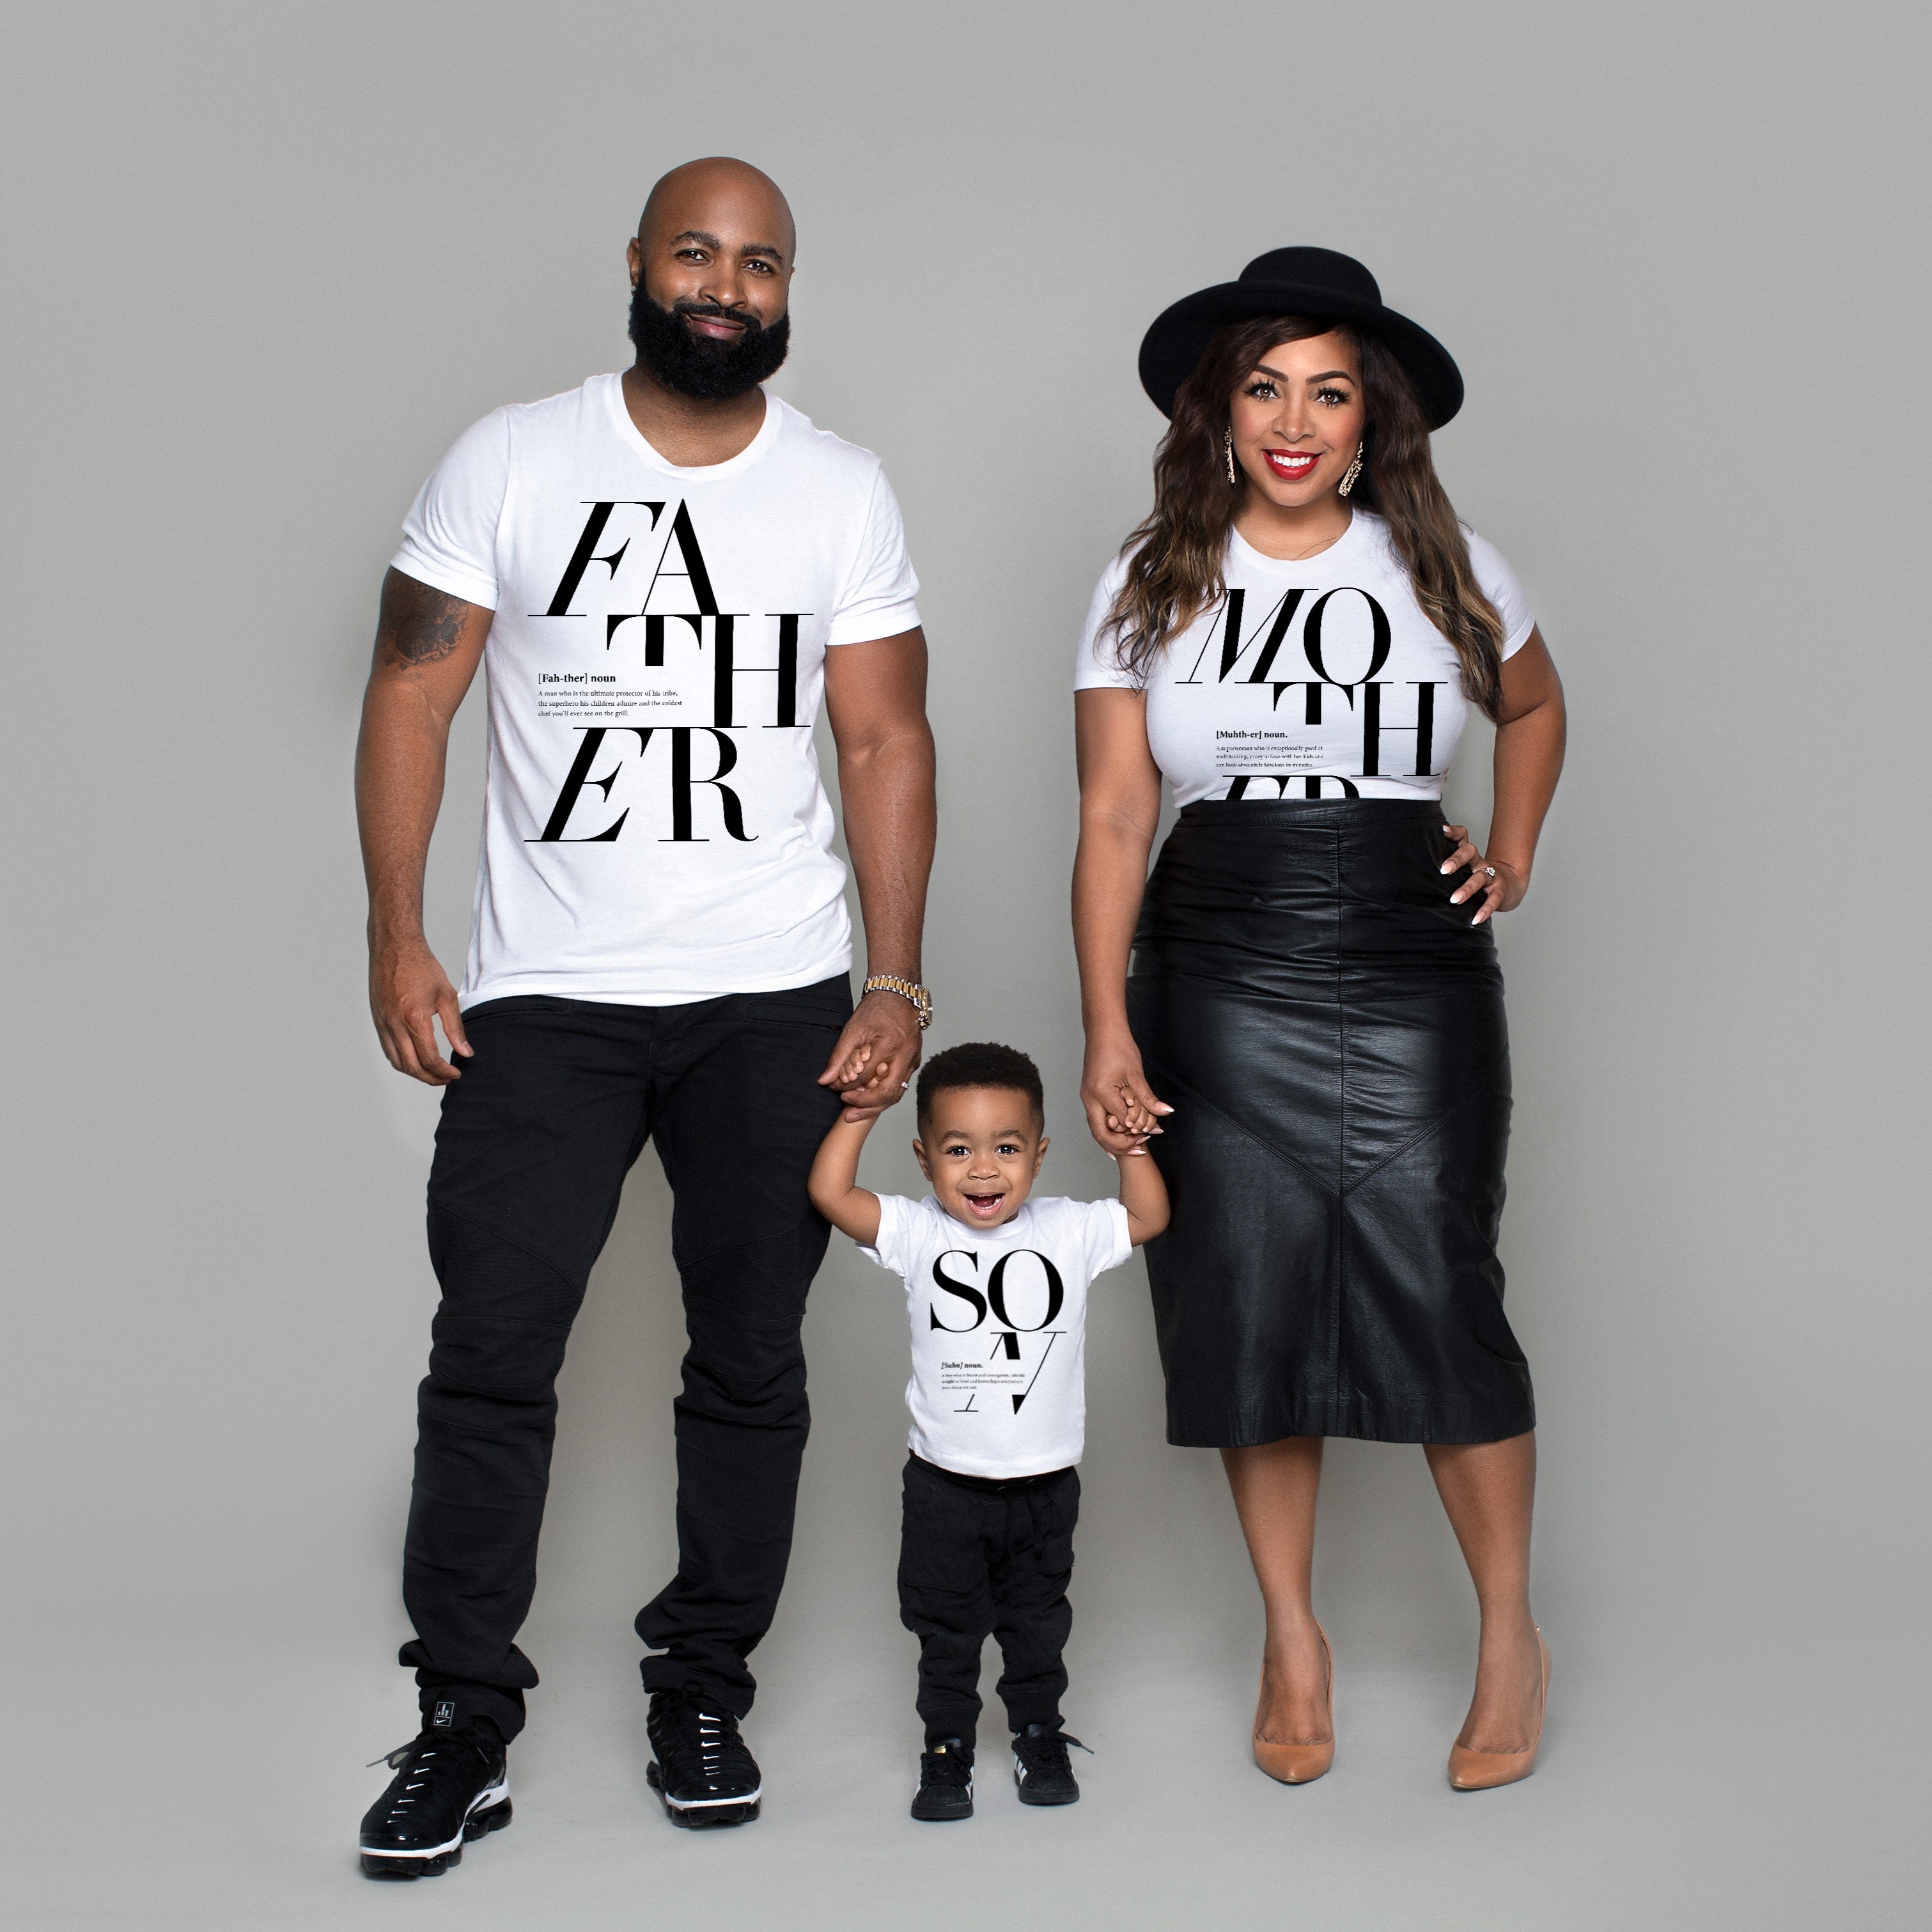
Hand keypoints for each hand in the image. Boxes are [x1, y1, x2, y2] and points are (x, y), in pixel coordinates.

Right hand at [369, 936, 471, 1083]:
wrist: (394, 948)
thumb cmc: (422, 967)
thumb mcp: (447, 996)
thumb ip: (456, 1028)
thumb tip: (466, 1053)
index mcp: (414, 1019)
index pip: (429, 1058)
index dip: (444, 1072)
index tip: (456, 1073)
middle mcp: (394, 1025)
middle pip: (411, 1066)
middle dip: (430, 1078)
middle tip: (447, 1078)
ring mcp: (382, 1024)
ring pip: (397, 1062)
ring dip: (415, 1073)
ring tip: (433, 1073)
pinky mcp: (377, 1021)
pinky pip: (388, 1049)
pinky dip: (402, 1061)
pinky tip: (416, 1059)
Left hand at [819, 988, 922, 1121]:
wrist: (897, 996)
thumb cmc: (875, 1009)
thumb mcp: (852, 1030)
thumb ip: (838, 1058)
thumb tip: (824, 1080)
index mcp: (890, 1044)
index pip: (866, 1076)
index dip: (847, 1086)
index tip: (835, 1088)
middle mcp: (905, 1055)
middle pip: (887, 1093)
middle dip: (865, 1106)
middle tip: (847, 1112)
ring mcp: (913, 1060)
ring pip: (897, 1094)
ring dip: (875, 1106)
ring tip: (856, 1112)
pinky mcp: (913, 1062)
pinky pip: (900, 1086)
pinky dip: (884, 1096)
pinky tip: (869, 1099)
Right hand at [1081, 1034, 1172, 1155]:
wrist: (1103, 1031)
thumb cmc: (1118, 1047)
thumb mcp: (1136, 1074)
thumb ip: (1148, 1098)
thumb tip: (1165, 1112)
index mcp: (1100, 1093)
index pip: (1121, 1121)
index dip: (1138, 1128)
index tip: (1154, 1131)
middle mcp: (1089, 1098)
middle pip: (1101, 1133)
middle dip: (1120, 1145)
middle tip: (1140, 1150)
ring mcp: (1087, 1098)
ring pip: (1096, 1129)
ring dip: (1113, 1140)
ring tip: (1132, 1147)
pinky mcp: (1089, 1095)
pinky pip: (1096, 1119)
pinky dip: (1107, 1130)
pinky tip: (1120, 1137)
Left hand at [1441, 825, 1528, 926]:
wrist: (1510, 886)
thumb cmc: (1478, 878)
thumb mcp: (1465, 868)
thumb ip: (1447, 868)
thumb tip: (1416, 873)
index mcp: (1469, 855)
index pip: (1462, 837)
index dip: (1454, 832)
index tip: (1442, 830)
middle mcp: (1479, 862)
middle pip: (1470, 853)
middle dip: (1456, 860)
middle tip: (1443, 870)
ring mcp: (1491, 876)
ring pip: (1479, 877)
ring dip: (1466, 889)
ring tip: (1454, 900)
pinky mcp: (1500, 891)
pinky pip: (1493, 900)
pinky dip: (1484, 910)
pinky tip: (1475, 919)